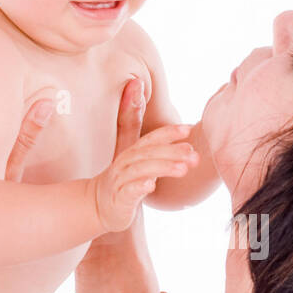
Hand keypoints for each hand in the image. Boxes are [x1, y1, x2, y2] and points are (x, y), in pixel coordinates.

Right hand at [90, 77, 197, 233]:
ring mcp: (120, 181)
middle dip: (171, 151)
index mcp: (130, 151)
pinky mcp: (118, 200)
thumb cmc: (121, 177)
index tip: (188, 129)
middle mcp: (124, 163)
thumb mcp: (128, 148)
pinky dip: (139, 187)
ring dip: (162, 167)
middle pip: (147, 153)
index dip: (168, 133)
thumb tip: (135, 84)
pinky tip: (151, 186)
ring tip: (183, 168)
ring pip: (140, 171)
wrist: (100, 207)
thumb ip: (132, 121)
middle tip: (193, 153)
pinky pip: (128, 192)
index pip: (150, 138)